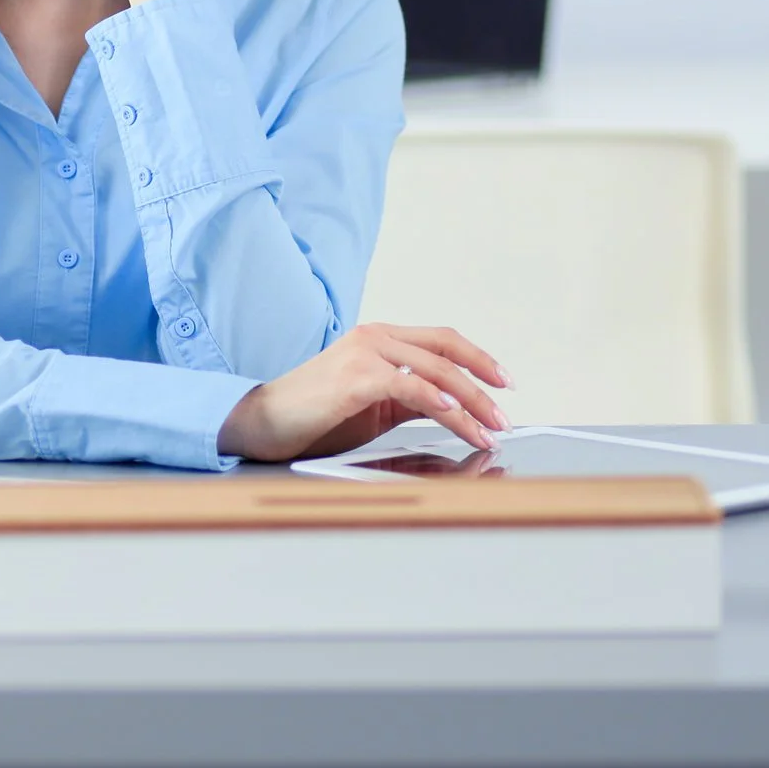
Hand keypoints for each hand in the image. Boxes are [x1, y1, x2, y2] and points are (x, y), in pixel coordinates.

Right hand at [217, 322, 513, 462]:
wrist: (265, 421)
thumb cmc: (315, 415)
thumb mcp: (375, 406)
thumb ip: (411, 399)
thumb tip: (453, 408)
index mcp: (379, 339)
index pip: (442, 340)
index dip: (478, 359)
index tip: (503, 383)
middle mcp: (374, 337)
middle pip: (446, 351)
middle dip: (484, 385)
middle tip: (503, 415)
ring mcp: (365, 353)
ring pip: (436, 371)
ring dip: (471, 403)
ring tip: (489, 430)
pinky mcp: (356, 376)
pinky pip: (410, 386)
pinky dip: (439, 401)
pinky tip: (455, 415)